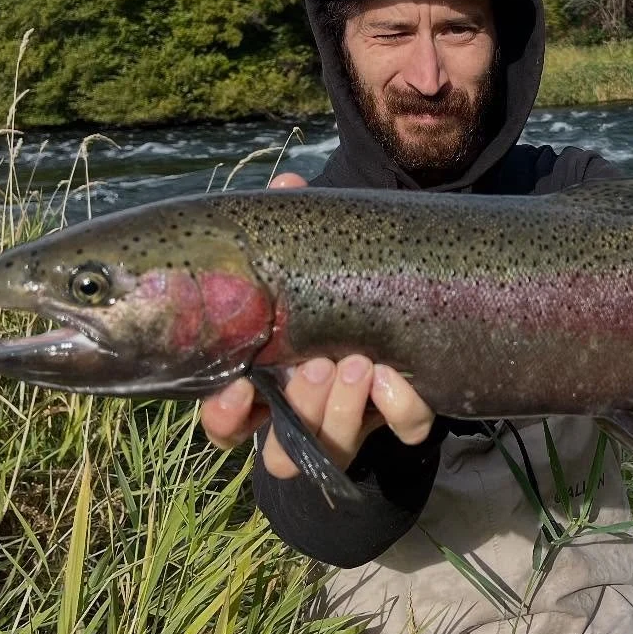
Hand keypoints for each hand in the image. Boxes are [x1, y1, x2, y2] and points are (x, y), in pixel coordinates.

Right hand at [197, 171, 436, 478]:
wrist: (405, 285)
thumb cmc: (335, 274)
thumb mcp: (309, 252)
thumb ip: (289, 222)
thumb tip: (287, 183)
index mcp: (269, 378)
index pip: (228, 423)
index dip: (226, 418)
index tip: (239, 390)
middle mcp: (308, 409)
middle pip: (284, 450)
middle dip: (301, 408)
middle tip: (315, 364)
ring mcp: (356, 416)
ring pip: (338, 449)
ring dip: (342, 412)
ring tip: (358, 364)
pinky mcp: (403, 412)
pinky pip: (405, 429)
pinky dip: (402, 408)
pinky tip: (397, 376)